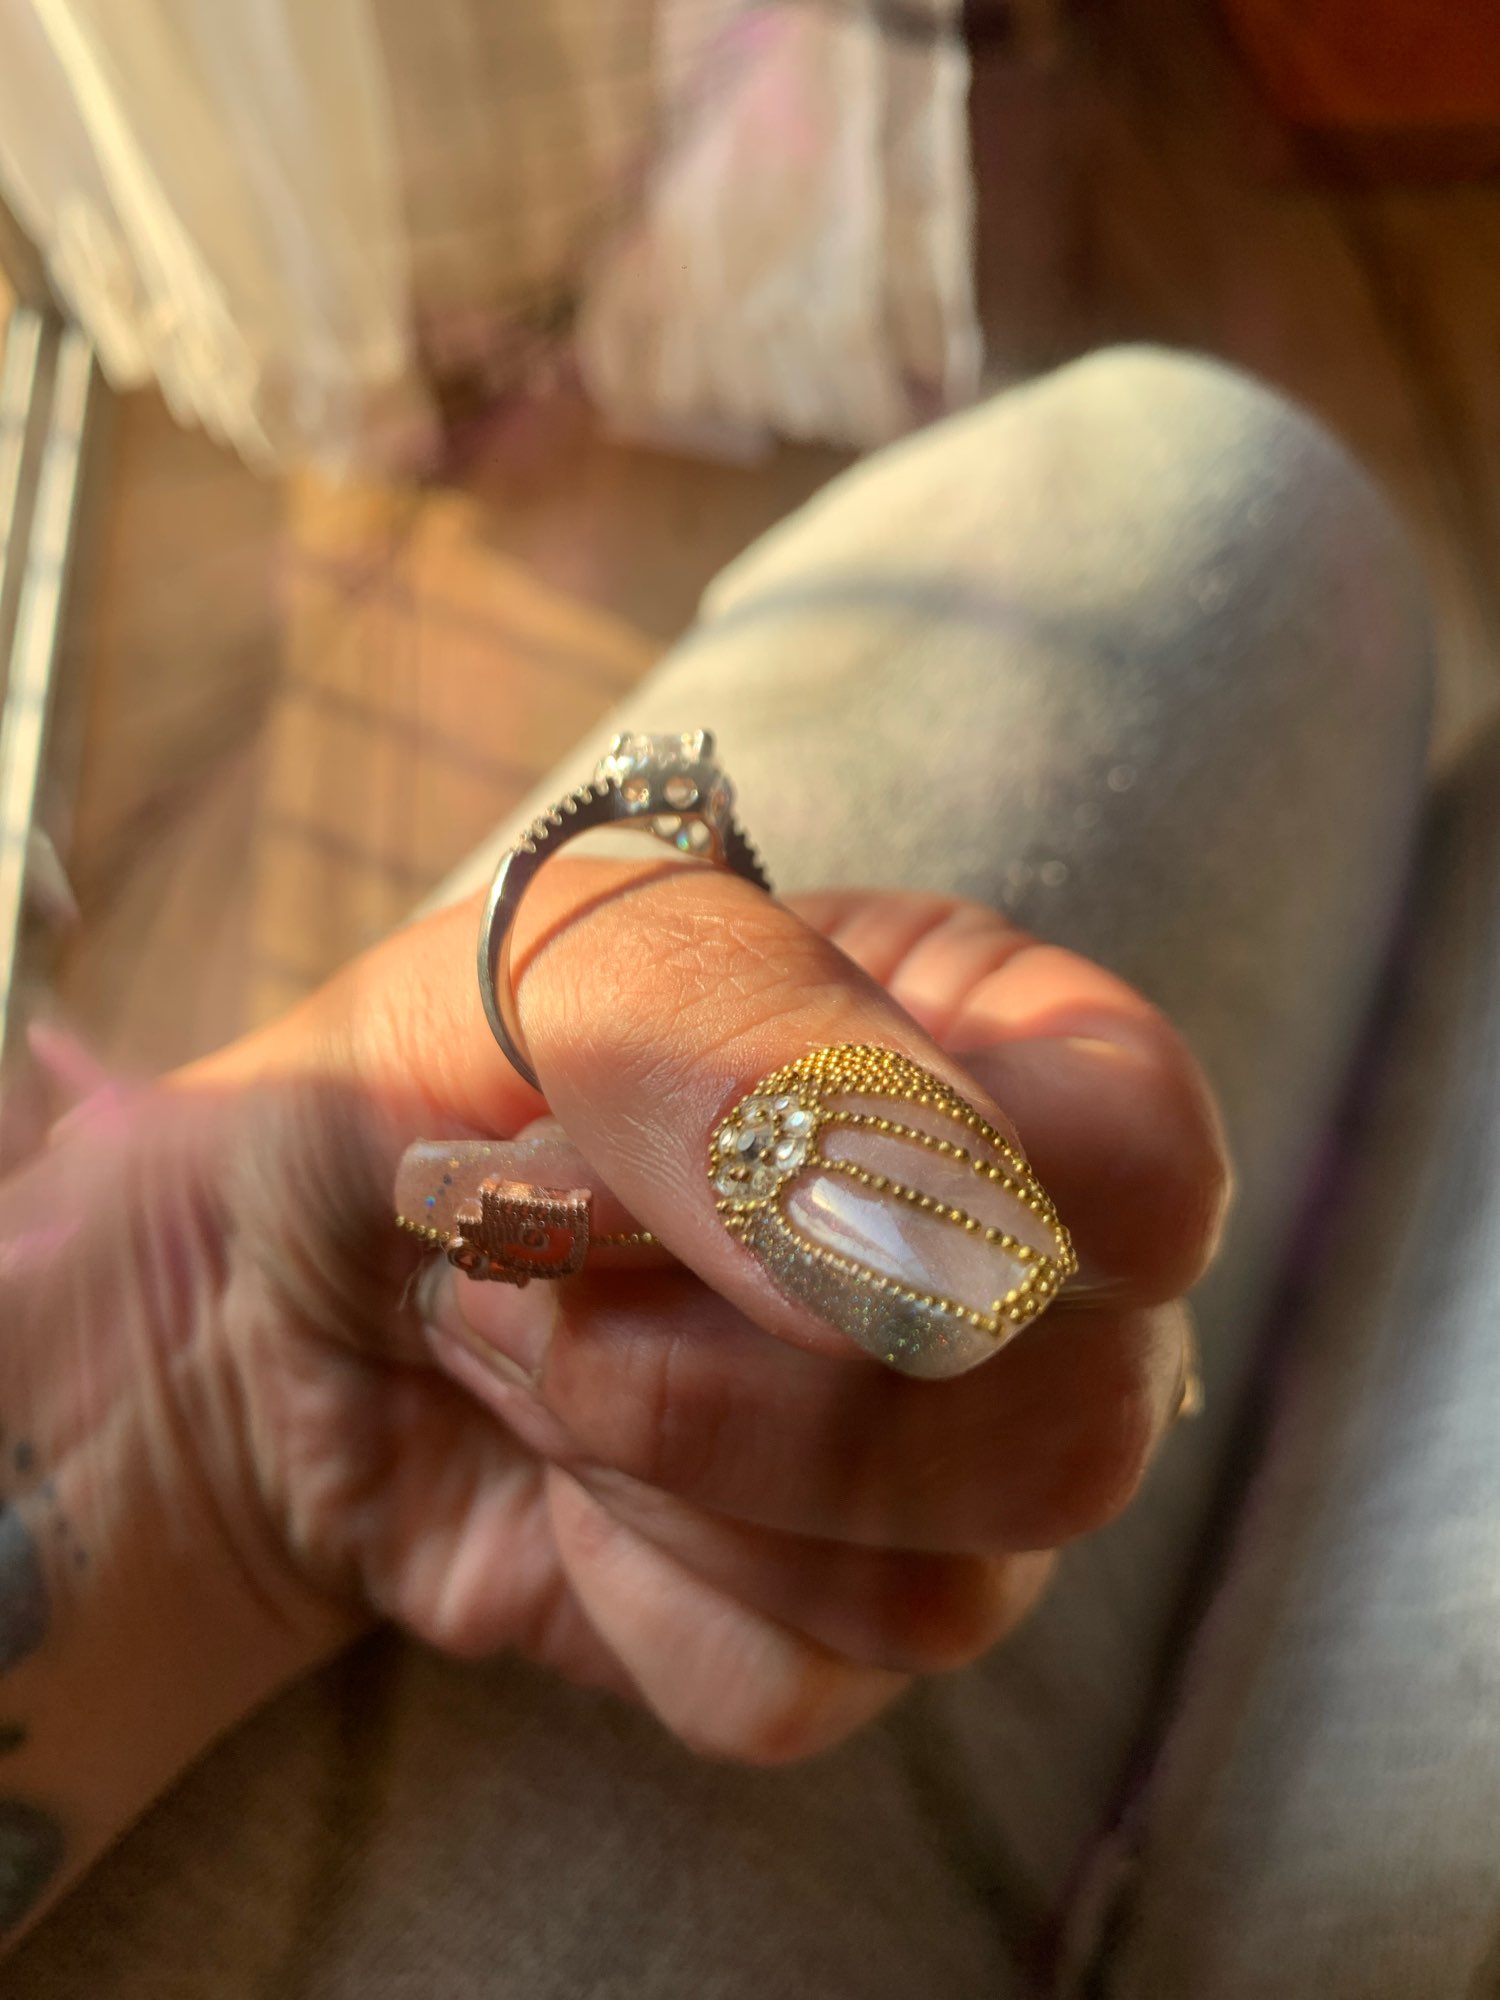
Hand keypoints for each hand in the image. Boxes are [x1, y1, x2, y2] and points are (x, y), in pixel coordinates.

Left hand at [170, 861, 1228, 1764]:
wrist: (277, 1280)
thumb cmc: (434, 1076)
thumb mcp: (549, 964)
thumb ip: (737, 1027)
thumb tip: (909, 1231)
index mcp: (997, 1053)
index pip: (1149, 1160)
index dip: (954, 1197)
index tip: (707, 1179)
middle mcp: (1023, 1276)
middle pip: (1075, 1426)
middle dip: (741, 1375)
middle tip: (530, 1259)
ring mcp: (950, 1473)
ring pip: (949, 1588)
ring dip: (661, 1462)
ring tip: (526, 1349)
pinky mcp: (833, 1633)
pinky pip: (800, 1690)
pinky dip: (632, 1590)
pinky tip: (565, 1484)